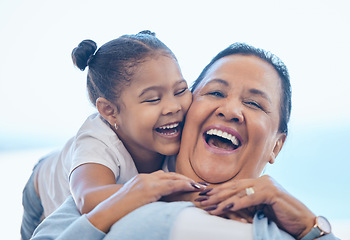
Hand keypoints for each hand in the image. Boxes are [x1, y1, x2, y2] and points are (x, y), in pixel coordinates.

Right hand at [87, 170, 204, 232]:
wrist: (107, 212)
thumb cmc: (120, 210)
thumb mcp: (136, 200)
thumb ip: (147, 197)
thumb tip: (158, 202)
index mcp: (142, 179)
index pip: (164, 176)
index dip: (178, 179)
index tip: (189, 183)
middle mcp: (145, 177)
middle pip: (170, 174)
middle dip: (186, 179)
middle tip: (199, 184)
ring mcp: (147, 181)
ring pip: (173, 178)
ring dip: (188, 181)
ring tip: (199, 186)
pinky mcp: (149, 189)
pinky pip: (171, 185)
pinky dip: (184, 185)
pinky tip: (193, 187)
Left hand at [195, 175, 314, 238]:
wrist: (303, 223)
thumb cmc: (281, 217)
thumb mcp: (260, 209)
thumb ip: (246, 204)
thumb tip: (227, 206)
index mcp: (258, 182)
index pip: (234, 185)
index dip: (217, 189)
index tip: (203, 193)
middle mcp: (261, 180)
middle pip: (233, 187)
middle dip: (215, 194)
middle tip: (200, 199)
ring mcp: (267, 185)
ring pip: (239, 192)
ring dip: (221, 200)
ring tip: (208, 206)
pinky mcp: (272, 193)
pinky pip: (250, 198)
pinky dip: (237, 203)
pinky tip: (225, 207)